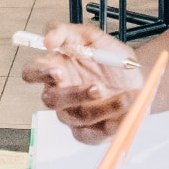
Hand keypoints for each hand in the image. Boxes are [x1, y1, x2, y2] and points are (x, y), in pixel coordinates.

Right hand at [19, 23, 143, 143]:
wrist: (137, 79)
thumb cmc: (110, 58)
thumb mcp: (92, 36)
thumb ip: (65, 32)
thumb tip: (47, 38)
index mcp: (54, 69)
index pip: (31, 73)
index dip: (39, 73)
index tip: (58, 70)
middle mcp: (58, 94)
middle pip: (50, 100)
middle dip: (73, 94)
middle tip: (97, 88)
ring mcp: (72, 115)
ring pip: (77, 116)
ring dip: (103, 107)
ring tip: (126, 97)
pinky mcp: (87, 133)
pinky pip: (90, 136)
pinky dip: (109, 126)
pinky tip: (122, 116)